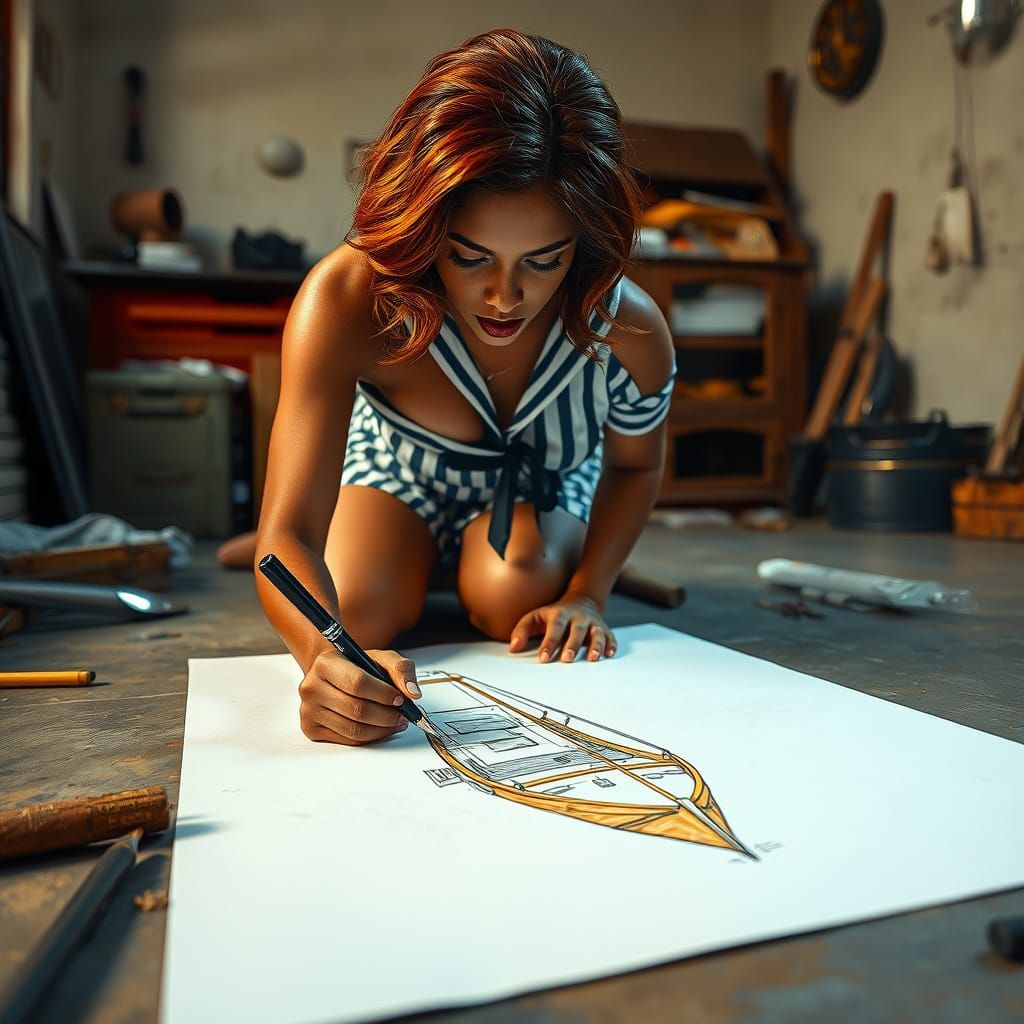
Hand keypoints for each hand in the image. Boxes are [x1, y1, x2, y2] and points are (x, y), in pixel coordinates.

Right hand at [297, 648, 420, 744]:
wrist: (331, 674)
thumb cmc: (355, 666)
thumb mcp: (381, 658)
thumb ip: (401, 670)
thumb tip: (412, 693)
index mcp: (325, 664)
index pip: (358, 683)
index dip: (383, 694)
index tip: (400, 699)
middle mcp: (311, 687)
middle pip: (356, 710)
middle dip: (386, 716)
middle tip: (403, 715)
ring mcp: (309, 710)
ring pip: (353, 729)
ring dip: (381, 730)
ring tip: (395, 722)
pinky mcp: (311, 729)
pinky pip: (347, 740)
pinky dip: (369, 737)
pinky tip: (380, 729)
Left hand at [508, 593, 615, 662]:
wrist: (582, 601)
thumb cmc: (554, 614)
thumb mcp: (535, 617)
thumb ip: (522, 630)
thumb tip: (513, 648)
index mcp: (560, 614)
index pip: (554, 627)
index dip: (549, 642)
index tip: (544, 658)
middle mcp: (578, 617)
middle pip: (577, 630)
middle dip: (572, 645)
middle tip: (567, 660)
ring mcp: (593, 623)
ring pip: (596, 633)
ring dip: (595, 645)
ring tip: (592, 658)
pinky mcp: (604, 629)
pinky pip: (610, 637)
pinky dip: (611, 645)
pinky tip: (609, 655)